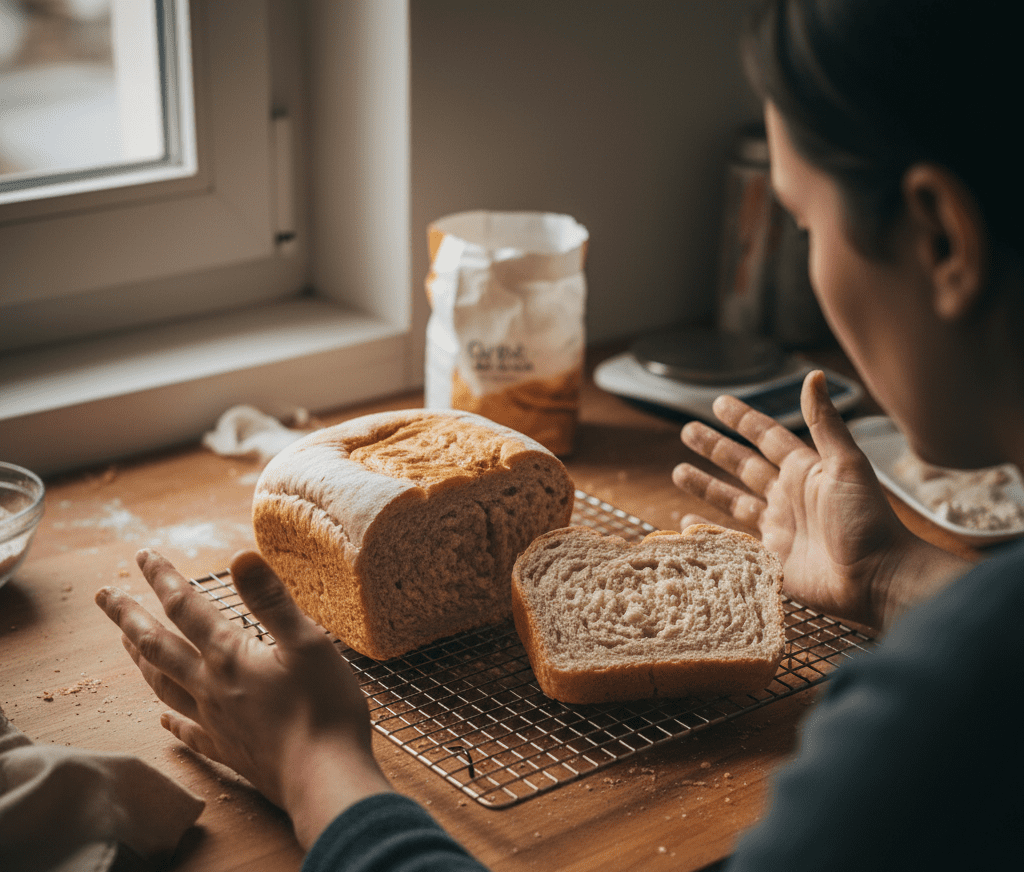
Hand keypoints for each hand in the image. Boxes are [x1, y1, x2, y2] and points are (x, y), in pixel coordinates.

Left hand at [95, 549, 391, 849]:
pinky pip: (187, 731)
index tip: (141, 555)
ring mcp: (214, 720)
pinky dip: (170, 721)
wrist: (323, 775)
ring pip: (163, 684)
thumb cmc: (324, 706)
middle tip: (103, 596)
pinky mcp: (227, 748)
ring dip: (139, 659)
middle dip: (129, 617)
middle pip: (158, 645)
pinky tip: (162, 719)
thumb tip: (240, 556)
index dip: (162, 578)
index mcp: (229, 655)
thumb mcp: (308, 642)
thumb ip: (271, 599)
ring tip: (123, 642)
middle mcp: (211, 685)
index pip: (186, 607)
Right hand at [672, 371, 968, 628]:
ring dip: (705, 486)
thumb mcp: (846, 465)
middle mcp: (787, 496)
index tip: (719, 403)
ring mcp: (777, 528)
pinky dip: (708, 532)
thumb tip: (812, 375)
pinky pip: (731, 541)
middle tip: (688, 432)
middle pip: (743, 466)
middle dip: (715, 449)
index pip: (766, 436)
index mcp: (804, 470)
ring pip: (731, 501)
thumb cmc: (869, 520)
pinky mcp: (770, 560)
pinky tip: (688, 523)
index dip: (743, 419)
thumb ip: (824, 422)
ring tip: (678, 472)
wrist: (878, 578)